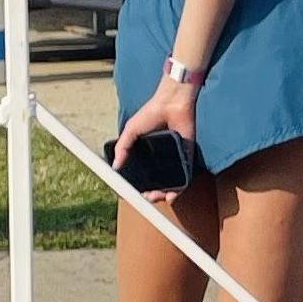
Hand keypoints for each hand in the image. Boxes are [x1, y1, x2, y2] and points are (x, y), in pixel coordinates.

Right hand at [111, 80, 197, 200]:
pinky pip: (185, 177)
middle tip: (147, 197)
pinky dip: (179, 189)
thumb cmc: (151, 114)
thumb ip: (123, 148)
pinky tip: (171, 196)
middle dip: (151, 194)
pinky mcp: (187, 158)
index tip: (134, 193)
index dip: (139, 186)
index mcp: (148, 153)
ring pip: (171, 184)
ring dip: (164, 195)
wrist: (171, 104)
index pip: (143, 175)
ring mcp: (175, 160)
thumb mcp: (131, 130)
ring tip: (157, 197)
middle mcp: (161, 159)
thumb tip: (115, 167)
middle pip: (157, 183)